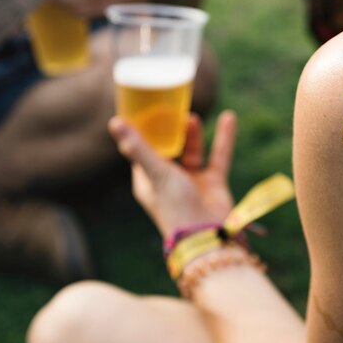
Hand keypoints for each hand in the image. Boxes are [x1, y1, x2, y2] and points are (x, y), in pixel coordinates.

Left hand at [109, 111, 236, 237]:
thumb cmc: (175, 206)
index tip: (145, 110)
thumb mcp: (156, 173)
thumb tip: (114, 121)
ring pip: (192, 151)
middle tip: (170, 108)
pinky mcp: (214, 183)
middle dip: (171, 130)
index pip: (142, 151)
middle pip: (169, 149)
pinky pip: (220, 155)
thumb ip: (139, 147)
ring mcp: (192, 182)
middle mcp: (168, 180)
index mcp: (148, 180)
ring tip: (191, 116)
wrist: (208, 235)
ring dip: (193, 134)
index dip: (143, 132)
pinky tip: (229, 117)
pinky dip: (224, 137)